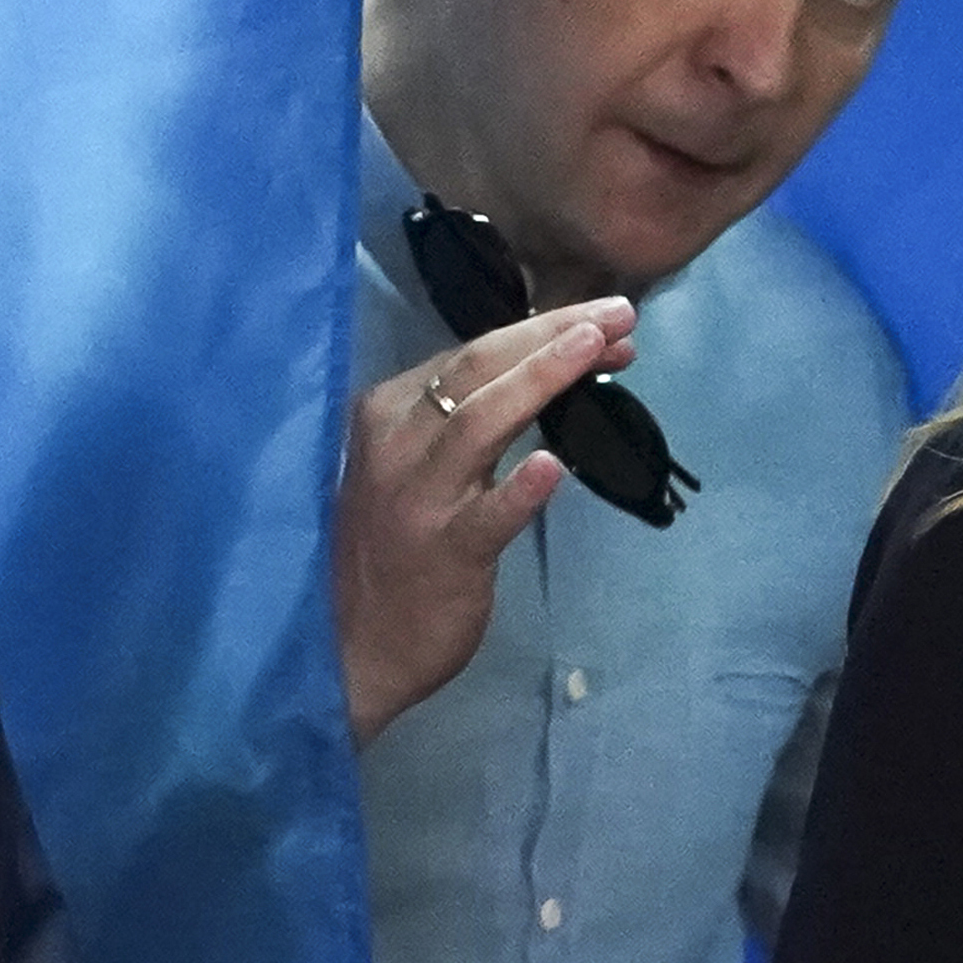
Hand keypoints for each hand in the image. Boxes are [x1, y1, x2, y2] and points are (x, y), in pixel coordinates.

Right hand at [334, 298, 636, 743]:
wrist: (343, 647)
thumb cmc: (388, 551)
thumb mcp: (412, 469)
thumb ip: (464, 423)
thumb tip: (541, 372)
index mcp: (387, 414)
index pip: (469, 355)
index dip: (539, 332)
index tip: (602, 320)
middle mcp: (395, 443)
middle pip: (478, 370)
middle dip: (551, 334)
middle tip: (619, 314)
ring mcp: (417, 498)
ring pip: (479, 423)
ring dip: (542, 378)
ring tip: (599, 349)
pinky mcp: (443, 554)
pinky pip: (485, 517)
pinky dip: (519, 490)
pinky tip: (554, 467)